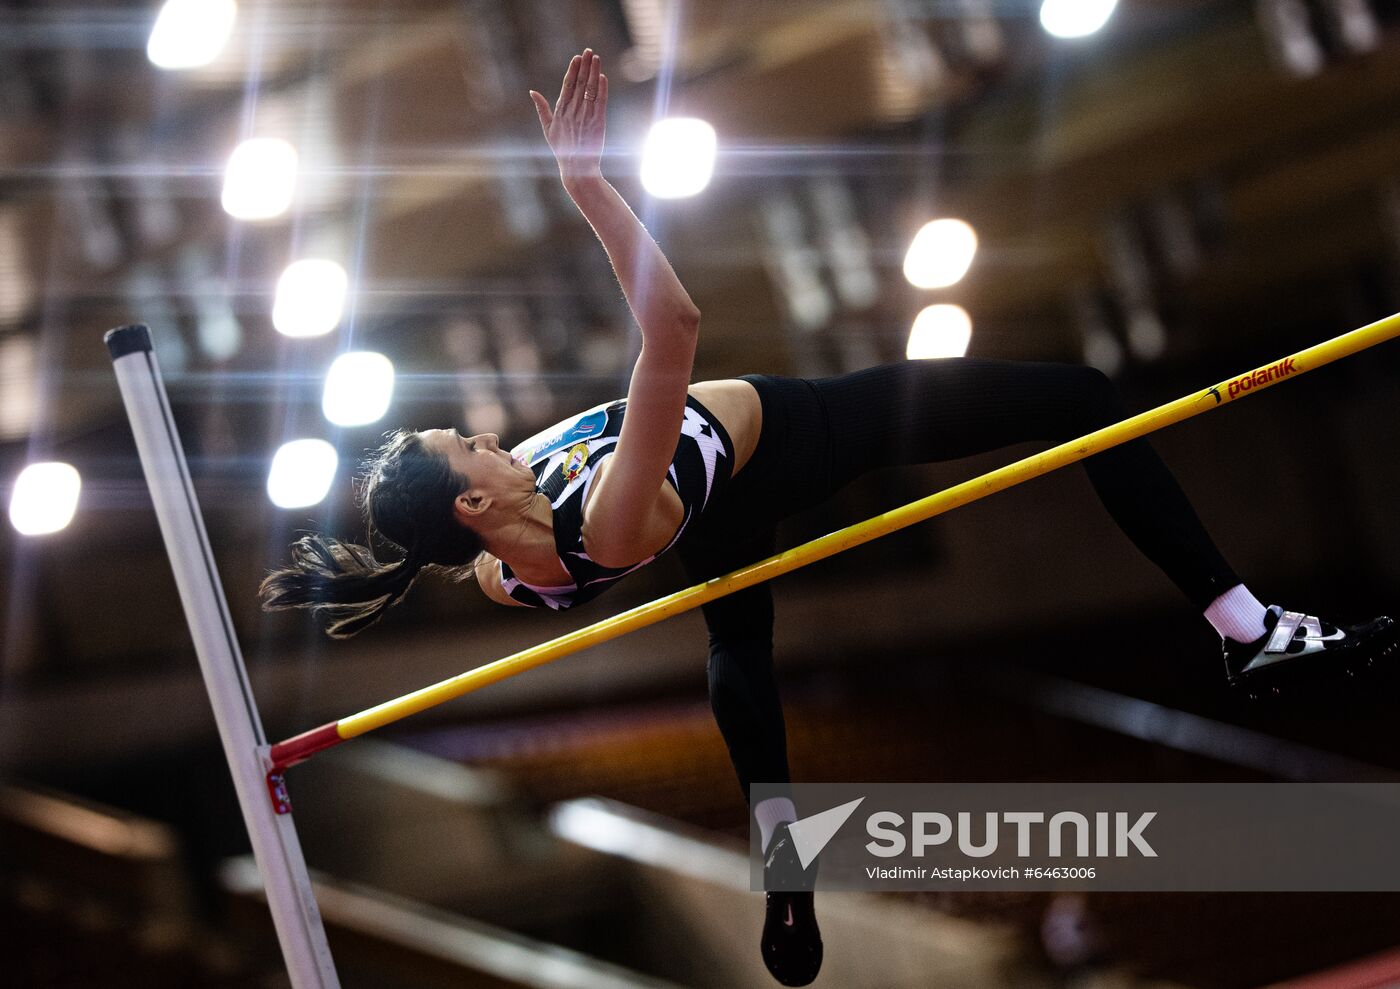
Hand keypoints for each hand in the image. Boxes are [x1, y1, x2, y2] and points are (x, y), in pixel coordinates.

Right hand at [530, 48, 607, 185]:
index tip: (577, 57)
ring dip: (593, 72)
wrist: (577, 168)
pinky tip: (602, 76)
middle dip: (584, 66)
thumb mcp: (548, 129)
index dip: (572, 70)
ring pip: (590, 89)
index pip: (567, 85)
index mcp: (561, 111)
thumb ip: (542, 109)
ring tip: (596, 58)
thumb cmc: (562, 149)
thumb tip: (532, 91)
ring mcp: (585, 116)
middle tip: (588, 51)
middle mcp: (572, 112)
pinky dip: (602, 89)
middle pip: (579, 83)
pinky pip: (600, 102)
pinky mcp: (597, 123)